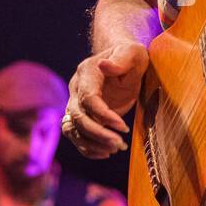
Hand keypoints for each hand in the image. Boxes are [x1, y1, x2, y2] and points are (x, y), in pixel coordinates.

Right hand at [64, 42, 148, 158]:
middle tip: (119, 144)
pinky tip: (106, 153)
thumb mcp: (133, 53)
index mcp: (87, 72)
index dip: (103, 115)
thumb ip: (121, 59)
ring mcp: (76, 103)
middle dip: (97, 133)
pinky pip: (76, 136)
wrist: (123, 61)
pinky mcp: (82, 116)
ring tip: (116, 149)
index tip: (123, 127)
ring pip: (73, 129)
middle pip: (78, 117)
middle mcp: (76, 88)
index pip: (88, 98)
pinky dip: (88, 148)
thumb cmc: (130, 56)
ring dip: (91, 144)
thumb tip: (104, 65)